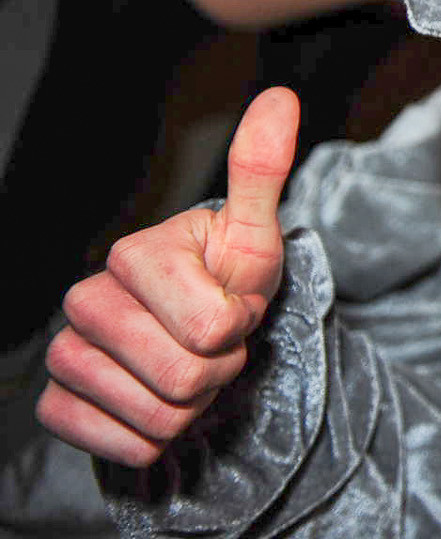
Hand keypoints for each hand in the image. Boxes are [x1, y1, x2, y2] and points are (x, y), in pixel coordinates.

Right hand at [37, 88, 299, 466]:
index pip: (211, 327)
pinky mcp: (57, 406)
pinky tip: (155, 401)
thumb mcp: (254, 234)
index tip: (230, 306)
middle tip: (214, 344)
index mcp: (133, 255)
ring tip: (190, 368)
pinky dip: (155, 437)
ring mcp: (65, 355)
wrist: (195, 336)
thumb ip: (261, 171)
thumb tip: (280, 98)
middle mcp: (84, 302)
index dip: (237, 327)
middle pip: (183, 378)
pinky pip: (122, 445)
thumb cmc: (226, 281)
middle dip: (218, 370)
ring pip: (156, 417)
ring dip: (192, 406)